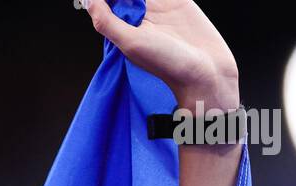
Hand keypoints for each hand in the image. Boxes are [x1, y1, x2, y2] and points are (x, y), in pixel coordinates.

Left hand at [84, 0, 238, 109]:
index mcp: (123, 28)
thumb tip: (90, 0)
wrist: (205, 69)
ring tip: (148, 0)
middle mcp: (138, 16)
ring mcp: (157, 6)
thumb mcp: (131, 43)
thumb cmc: (167, 62)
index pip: (107, 2)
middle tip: (136, 1)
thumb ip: (107, 22)